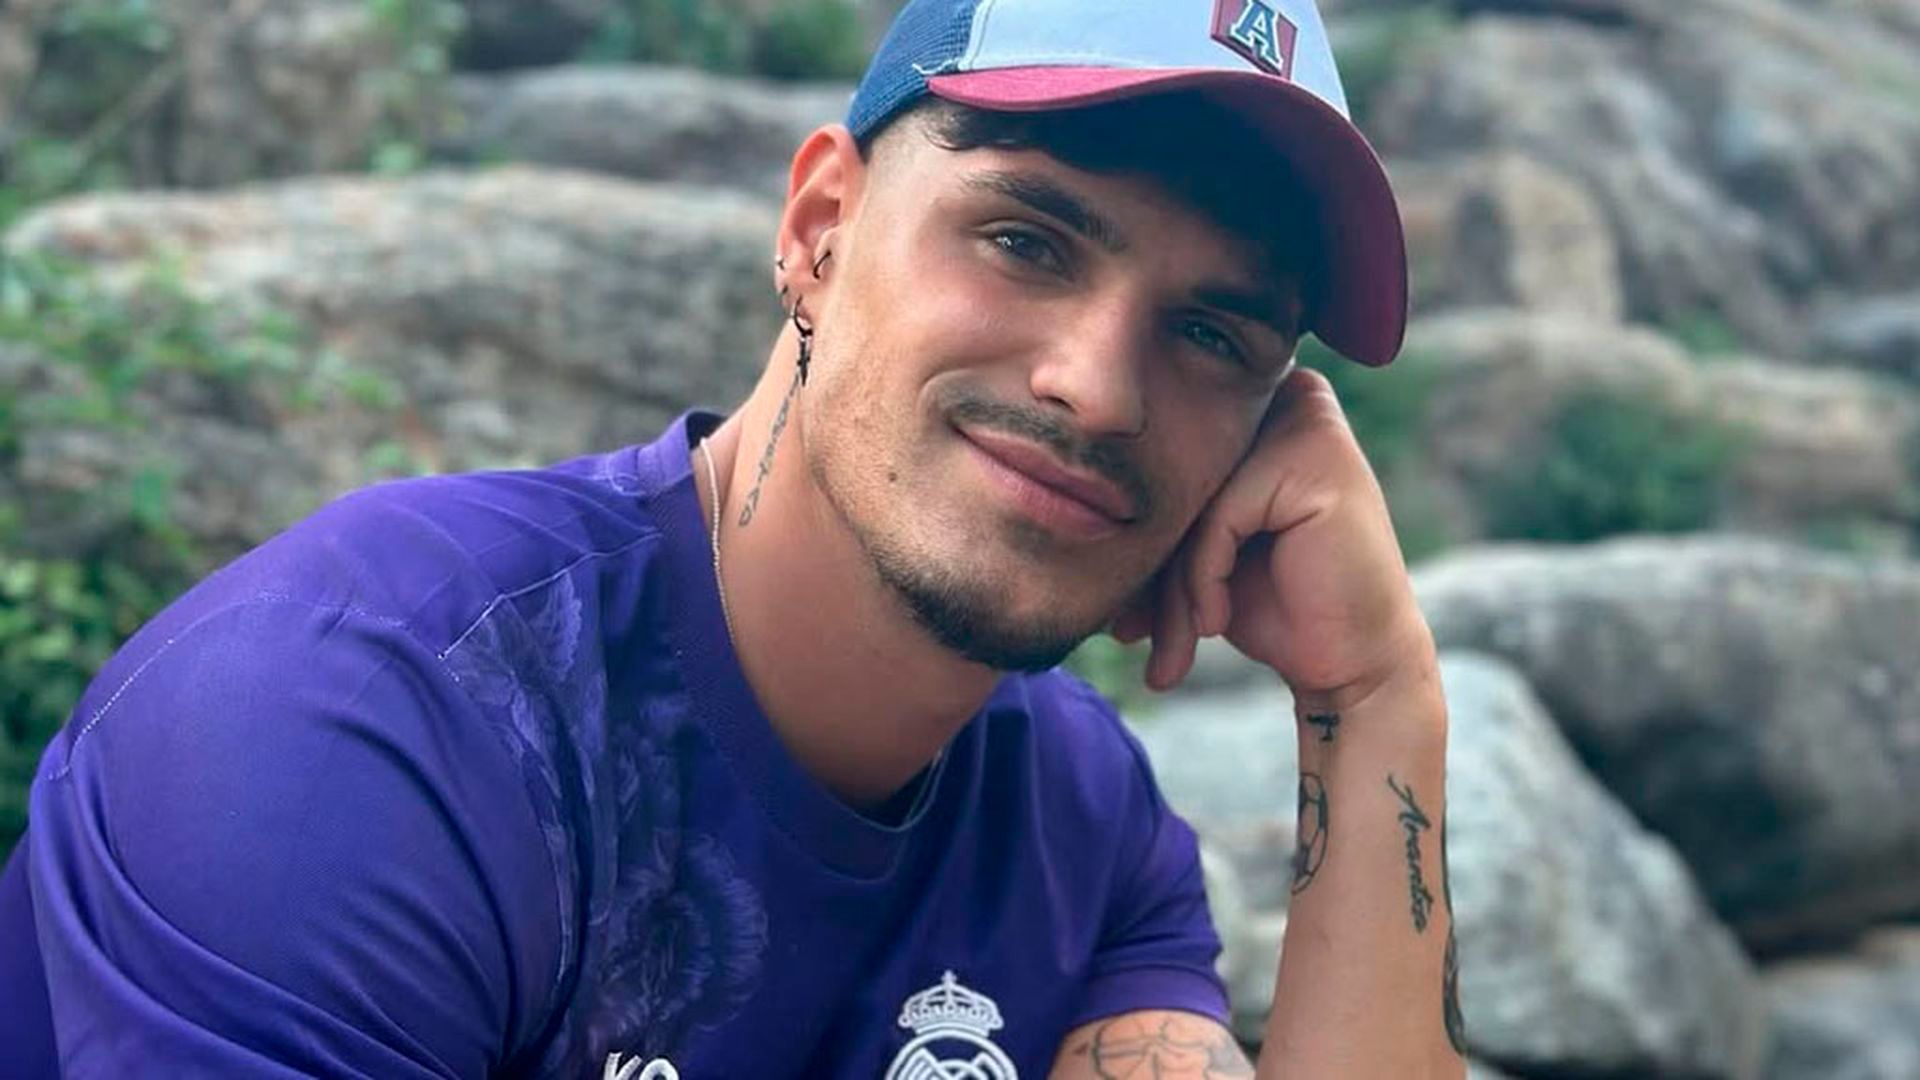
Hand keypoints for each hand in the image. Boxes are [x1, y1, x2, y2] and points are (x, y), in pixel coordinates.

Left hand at [1112, 365, 1434, 708]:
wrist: (1350, 663)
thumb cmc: (1271, 605)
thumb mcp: (1195, 549)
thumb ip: (1150, 507)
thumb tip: (1050, 493)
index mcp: (1256, 406)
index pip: (1159, 460)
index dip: (1132, 539)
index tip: (1119, 618)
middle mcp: (1284, 398)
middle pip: (1172, 479)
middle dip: (1145, 571)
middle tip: (1126, 634)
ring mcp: (1304, 422)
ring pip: (1187, 501)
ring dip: (1171, 588)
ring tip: (1168, 648)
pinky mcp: (1313, 458)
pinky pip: (1215, 520)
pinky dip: (1204, 580)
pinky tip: (1216, 621)